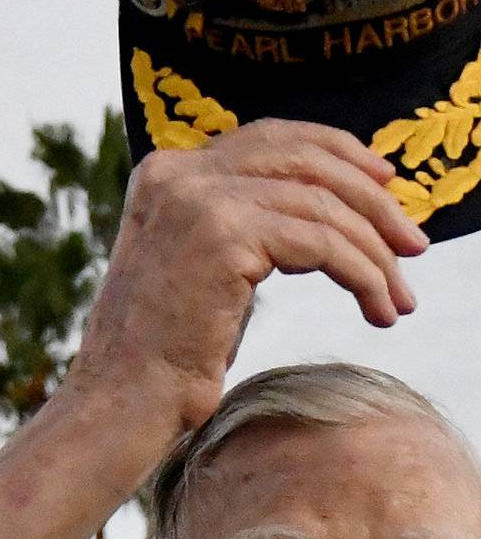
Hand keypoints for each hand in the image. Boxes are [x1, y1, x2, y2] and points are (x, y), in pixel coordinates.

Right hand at [63, 120, 425, 447]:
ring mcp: (198, 200)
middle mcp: (178, 173)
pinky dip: (363, 276)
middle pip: (305, 158)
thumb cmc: (166, 351)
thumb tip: (332, 207)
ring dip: (376, 252)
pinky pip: (323, 244)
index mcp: (167, 172)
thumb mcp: (205, 266)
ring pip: (323, 205)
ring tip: (399, 298)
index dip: (339, 153)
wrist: (123, 400)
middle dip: (372, 198)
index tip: (386, 184)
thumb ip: (248, 222)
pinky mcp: (223, 235)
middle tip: (414, 244)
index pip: (272, 138)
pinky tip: (376, 308)